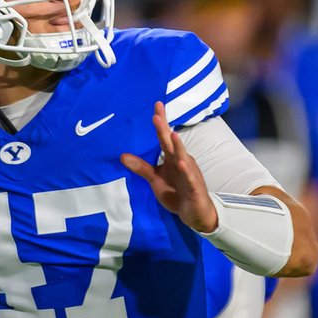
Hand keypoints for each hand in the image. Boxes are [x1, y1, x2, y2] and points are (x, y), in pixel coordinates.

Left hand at [121, 103, 218, 232]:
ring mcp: (189, 173)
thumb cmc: (177, 192)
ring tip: (173, 134)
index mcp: (172, 158)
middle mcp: (182, 161)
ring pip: (183, 158)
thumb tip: (121, 156)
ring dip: (178, 146)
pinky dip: (187, 171)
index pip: (165, 137)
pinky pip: (190, 178)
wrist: (196, 212)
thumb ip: (141, 168)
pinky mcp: (194, 187)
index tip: (156, 105)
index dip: (161, 122)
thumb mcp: (155, 179)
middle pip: (172, 143)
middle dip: (165, 130)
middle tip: (156, 114)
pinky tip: (183, 163)